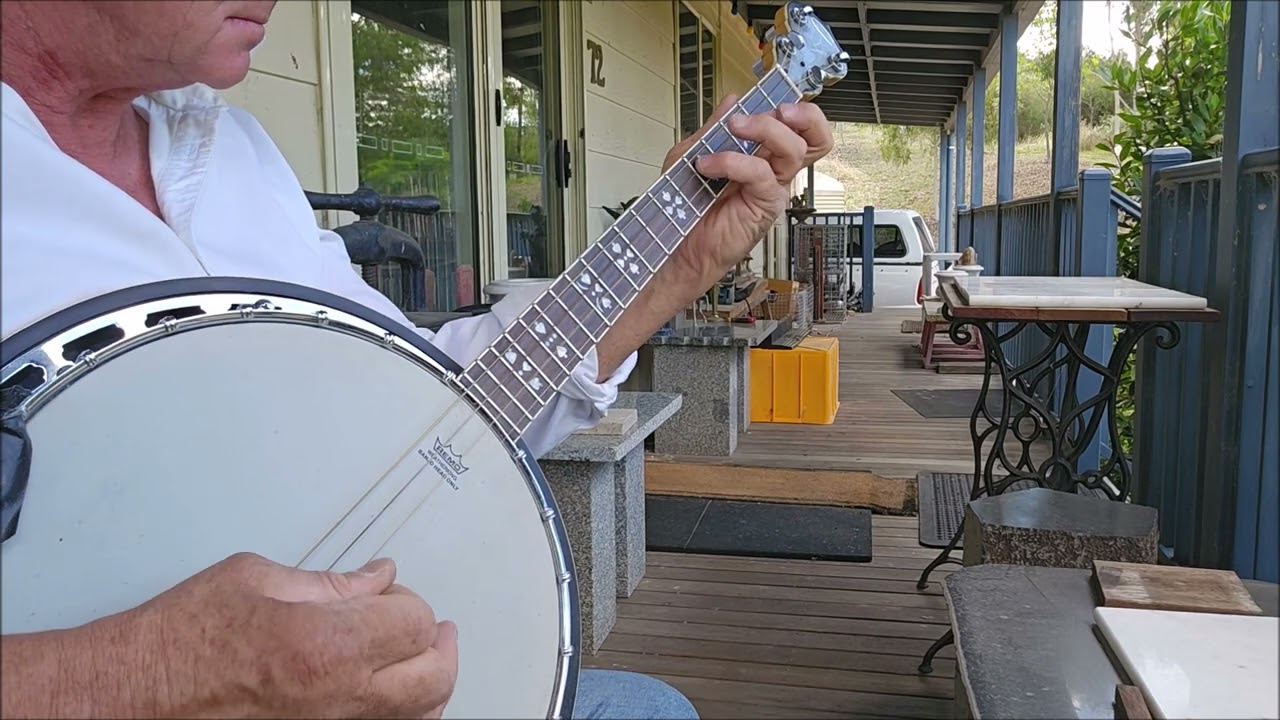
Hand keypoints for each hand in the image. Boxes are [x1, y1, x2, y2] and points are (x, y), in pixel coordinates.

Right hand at [0, 553, 457, 718]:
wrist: (125, 701)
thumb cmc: (174, 644)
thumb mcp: (253, 579)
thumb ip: (329, 582)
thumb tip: (377, 577)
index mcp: (325, 643)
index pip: (414, 620)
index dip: (409, 599)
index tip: (392, 592)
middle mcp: (338, 698)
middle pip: (433, 675)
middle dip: (437, 643)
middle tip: (431, 627)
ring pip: (421, 717)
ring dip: (429, 684)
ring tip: (418, 660)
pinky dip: (403, 717)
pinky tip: (394, 699)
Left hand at [663, 94, 833, 288]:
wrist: (676, 244)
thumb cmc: (684, 205)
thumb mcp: (691, 154)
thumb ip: (713, 128)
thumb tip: (733, 100)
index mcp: (761, 152)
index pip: (796, 124)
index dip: (795, 106)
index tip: (773, 91)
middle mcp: (773, 169)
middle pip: (815, 135)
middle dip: (802, 113)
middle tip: (776, 109)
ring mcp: (772, 187)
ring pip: (794, 148)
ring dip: (764, 128)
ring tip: (733, 128)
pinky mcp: (766, 206)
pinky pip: (762, 174)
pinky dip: (733, 162)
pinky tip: (709, 164)